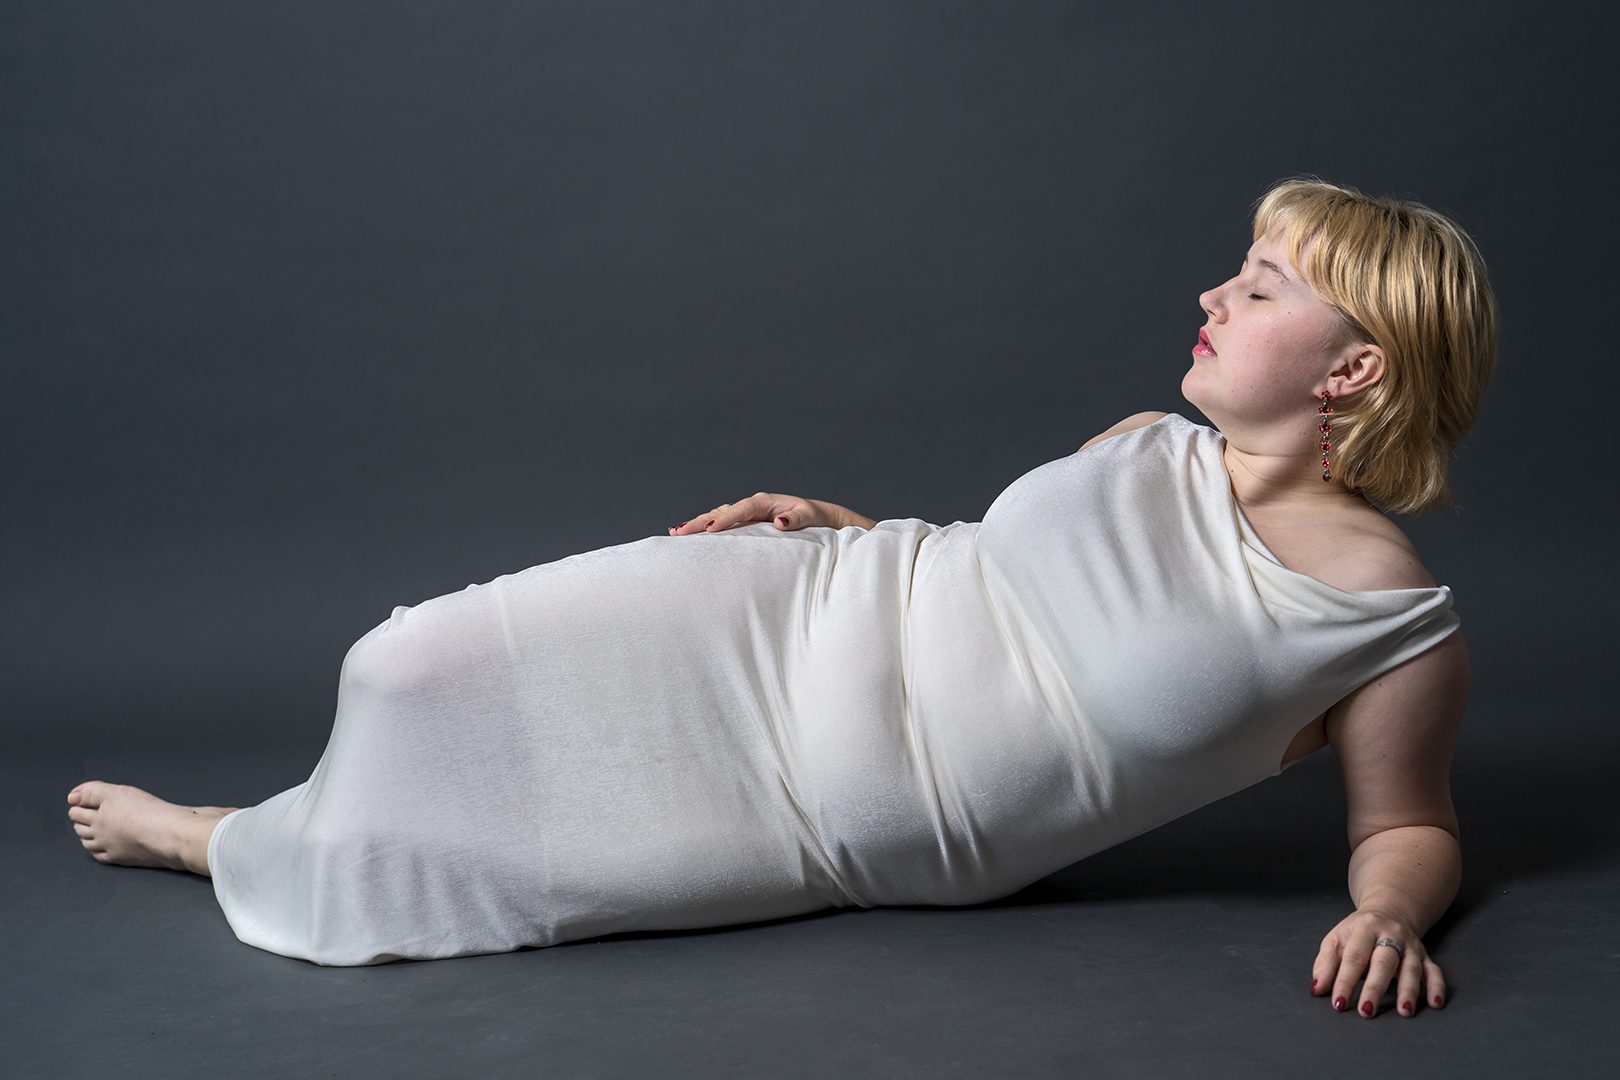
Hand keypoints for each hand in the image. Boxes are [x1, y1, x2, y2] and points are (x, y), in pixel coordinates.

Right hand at [668, 492, 847, 535]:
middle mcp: (752, 505)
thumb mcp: (809, 517)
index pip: (742, 509)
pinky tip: (689, 534)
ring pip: (717, 517)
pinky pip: (722, 524)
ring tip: (676, 532)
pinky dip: (705, 528)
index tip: (712, 530)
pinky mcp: (744, 522)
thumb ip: (796, 519)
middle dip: (701, 522)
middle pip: (722, 512)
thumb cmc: (814, 518)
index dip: (726, 519)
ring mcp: (746, 513)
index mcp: (765, 502)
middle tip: (679, 533)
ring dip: (697, 524)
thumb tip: (779, 523)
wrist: (817, 518)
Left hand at [1311, 906, 1446, 1017]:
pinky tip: (1435, 1003)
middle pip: (1383, 962)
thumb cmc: (1357, 932)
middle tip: (1366, 1010)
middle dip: (1375, 988)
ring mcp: (1410, 946)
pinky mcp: (1425, 956)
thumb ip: (1325, 963)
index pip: (1354, 957)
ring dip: (1408, 991)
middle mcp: (1390, 934)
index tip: (1338, 1003)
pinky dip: (1437, 987)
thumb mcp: (1336, 939)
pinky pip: (1434, 972)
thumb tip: (1317, 989)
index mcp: (1364, 928)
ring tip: (1404, 1011)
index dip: (1345, 981)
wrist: (1389, 911)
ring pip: (1411, 968)